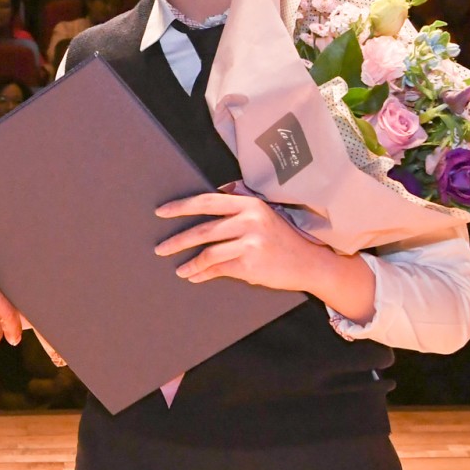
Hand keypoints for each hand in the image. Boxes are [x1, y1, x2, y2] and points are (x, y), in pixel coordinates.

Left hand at [154, 192, 326, 292]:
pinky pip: (219, 269)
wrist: (309, 263)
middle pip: (203, 229)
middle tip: (160, 247)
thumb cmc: (282, 238)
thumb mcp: (264, 213)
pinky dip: (202, 273)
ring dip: (189, 262)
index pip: (207, 201)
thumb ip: (239, 204)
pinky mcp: (251, 265)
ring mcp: (250, 244)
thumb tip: (212, 194)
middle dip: (177, 239)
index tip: (161, 212)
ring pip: (208, 252)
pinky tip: (194, 276)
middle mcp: (249, 221)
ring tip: (178, 268)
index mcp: (249, 204)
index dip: (181, 206)